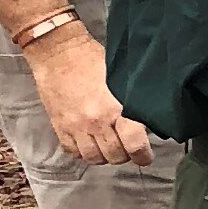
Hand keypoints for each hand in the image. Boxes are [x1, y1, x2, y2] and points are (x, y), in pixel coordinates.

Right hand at [29, 23, 150, 166]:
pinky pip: (73, 151)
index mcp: (115, 107)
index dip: (143, 155)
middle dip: (125, 155)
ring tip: (109, 146)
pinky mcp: (59, 126)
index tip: (145, 156)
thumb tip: (150, 117)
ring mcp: (76, 126)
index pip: (135, 145)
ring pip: (94, 158)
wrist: (57, 50)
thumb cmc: (91, 58)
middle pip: (116, 156)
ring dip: (104, 155)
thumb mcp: (122, 77)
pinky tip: (89, 142)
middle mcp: (96, 121)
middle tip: (127, 147)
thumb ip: (134, 100)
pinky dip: (83, 151)